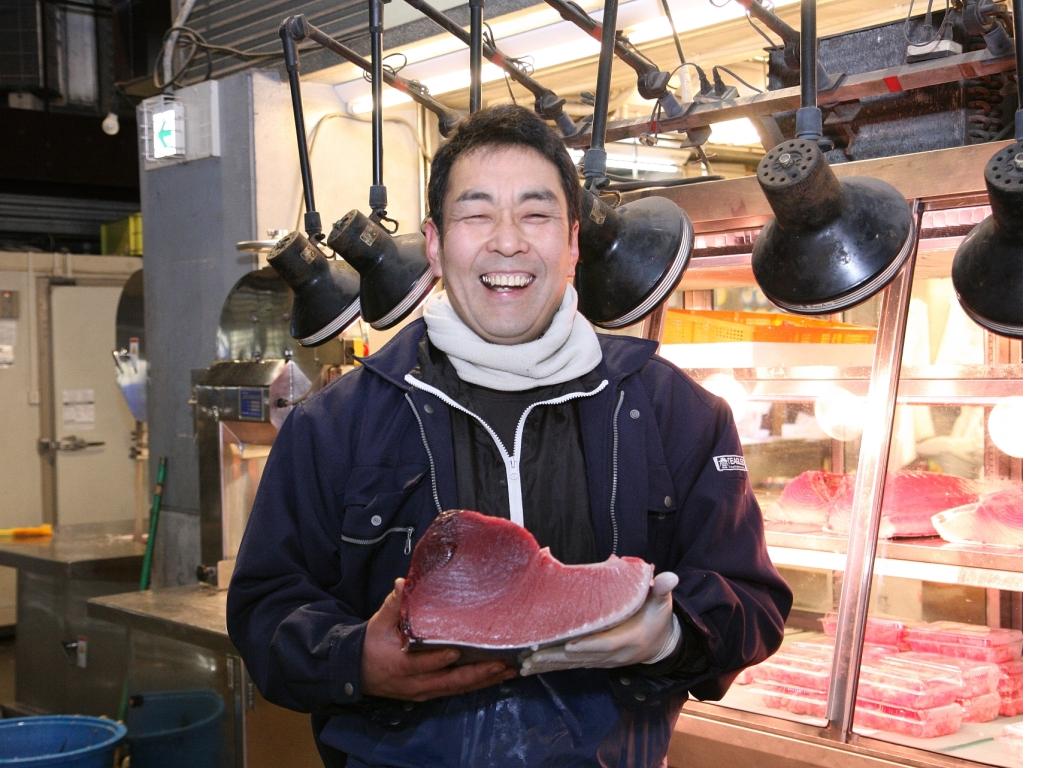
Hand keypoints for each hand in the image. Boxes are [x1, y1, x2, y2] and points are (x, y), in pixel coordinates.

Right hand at [361, 578, 516, 700]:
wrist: (357, 671)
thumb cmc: (372, 643)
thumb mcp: (379, 622)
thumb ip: (395, 604)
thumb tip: (404, 582)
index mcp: (400, 664)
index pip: (421, 664)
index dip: (439, 660)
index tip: (457, 651)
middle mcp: (414, 682)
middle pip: (448, 682)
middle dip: (476, 674)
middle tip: (501, 663)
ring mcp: (423, 691)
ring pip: (456, 689)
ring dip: (484, 681)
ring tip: (509, 671)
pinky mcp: (429, 695)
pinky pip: (456, 692)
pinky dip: (477, 685)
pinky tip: (496, 678)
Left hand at [519, 572, 681, 676]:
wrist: (660, 646)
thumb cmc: (657, 619)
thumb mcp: (662, 604)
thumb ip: (661, 591)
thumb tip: (668, 577)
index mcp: (627, 639)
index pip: (604, 644)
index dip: (587, 645)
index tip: (568, 644)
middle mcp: (611, 655)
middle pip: (580, 657)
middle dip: (555, 656)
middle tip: (531, 654)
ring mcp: (600, 661)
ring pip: (571, 664)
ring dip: (548, 664)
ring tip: (525, 664)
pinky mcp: (593, 661)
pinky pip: (570, 666)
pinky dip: (551, 667)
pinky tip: (531, 668)